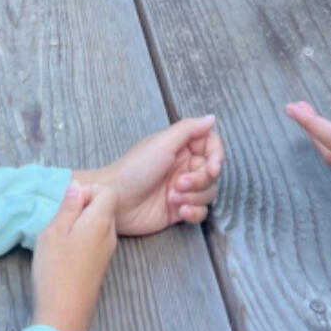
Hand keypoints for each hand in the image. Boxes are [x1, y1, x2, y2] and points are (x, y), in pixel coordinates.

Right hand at [32, 182, 117, 330]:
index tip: (69, 204)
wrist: (64, 315)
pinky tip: (65, 253)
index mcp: (100, 221)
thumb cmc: (55, 270)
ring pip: (100, 225)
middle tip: (60, 221)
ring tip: (60, 238)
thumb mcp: (54, 231)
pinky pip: (97, 241)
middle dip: (84, 207)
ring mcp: (108, 252)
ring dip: (82, 224)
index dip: (89, 190)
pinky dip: (84, 239)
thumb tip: (77, 186)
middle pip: (105, 207)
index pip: (108, 191)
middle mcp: (110, 235)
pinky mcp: (102, 267)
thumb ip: (68, 206)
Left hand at [75, 116, 224, 234]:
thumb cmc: (134, 169)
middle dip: (199, 180)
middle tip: (179, 184)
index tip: (212, 168)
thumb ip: (189, 129)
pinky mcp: (179, 210)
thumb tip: (212, 118)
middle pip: (212, 172)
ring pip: (208, 193)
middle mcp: (184, 167)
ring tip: (173, 197)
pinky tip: (180, 211)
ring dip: (195, 196)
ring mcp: (183, 189)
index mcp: (181, 147)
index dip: (217, 156)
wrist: (114, 201)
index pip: (212, 146)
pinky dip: (194, 212)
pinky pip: (201, 212)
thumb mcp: (162, 143)